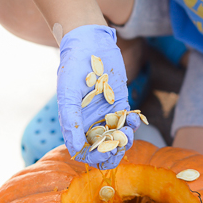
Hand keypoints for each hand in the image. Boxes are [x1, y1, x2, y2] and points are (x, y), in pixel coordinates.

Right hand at [57, 24, 139, 168]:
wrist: (88, 45)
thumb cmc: (72, 68)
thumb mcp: (67, 94)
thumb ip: (71, 121)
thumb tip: (75, 148)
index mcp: (74, 124)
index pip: (83, 151)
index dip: (94, 158)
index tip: (104, 154)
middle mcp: (90, 121)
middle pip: (103, 148)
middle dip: (113, 152)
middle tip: (121, 146)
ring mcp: (106, 113)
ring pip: (118, 137)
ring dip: (125, 139)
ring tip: (129, 131)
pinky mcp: (120, 103)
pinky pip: (128, 120)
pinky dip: (134, 123)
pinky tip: (134, 119)